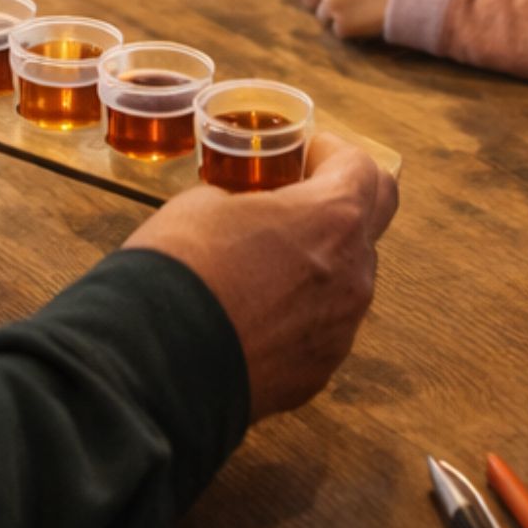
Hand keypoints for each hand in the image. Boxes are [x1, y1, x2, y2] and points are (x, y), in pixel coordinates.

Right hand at [125, 132, 397, 420]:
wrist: (159, 361)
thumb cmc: (182, 266)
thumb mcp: (205, 202)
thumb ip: (247, 202)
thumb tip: (244, 215)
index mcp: (333, 220)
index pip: (363, 170)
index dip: (334, 154)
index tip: (307, 154)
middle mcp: (353, 276)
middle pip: (368, 226)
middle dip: (337, 207)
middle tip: (296, 201)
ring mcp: (340, 331)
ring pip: (345, 282)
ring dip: (317, 264)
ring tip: (263, 263)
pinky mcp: (318, 373)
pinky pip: (321, 329)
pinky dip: (297, 313)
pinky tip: (251, 314)